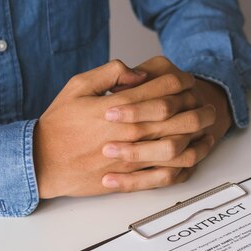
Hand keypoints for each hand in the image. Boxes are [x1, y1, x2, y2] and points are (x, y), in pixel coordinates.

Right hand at [35, 59, 210, 197]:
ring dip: (197, 138)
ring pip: (177, 148)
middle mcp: (129, 132)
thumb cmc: (59, 123)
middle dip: (198, 109)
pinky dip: (185, 166)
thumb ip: (110, 74)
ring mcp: (132, 157)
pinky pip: (166, 174)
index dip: (183, 84)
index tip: (190, 82)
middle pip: (178, 118)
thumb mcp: (78, 86)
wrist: (42, 161)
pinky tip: (194, 157)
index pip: (163, 90)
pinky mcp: (130, 177)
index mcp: (119, 106)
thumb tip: (139, 72)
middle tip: (208, 106)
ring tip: (208, 131)